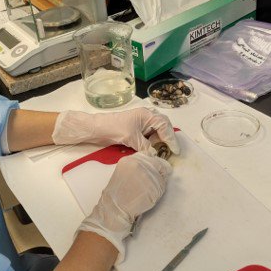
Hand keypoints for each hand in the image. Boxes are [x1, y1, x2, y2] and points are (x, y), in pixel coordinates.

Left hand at [53, 107, 179, 154]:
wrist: (96, 129)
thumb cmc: (113, 129)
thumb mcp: (131, 138)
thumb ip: (145, 147)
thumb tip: (155, 156)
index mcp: (147, 115)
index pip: (164, 125)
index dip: (171, 138)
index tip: (175, 150)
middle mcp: (146, 117)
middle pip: (162, 127)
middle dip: (166, 139)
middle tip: (169, 151)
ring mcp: (140, 123)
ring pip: (155, 132)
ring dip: (158, 142)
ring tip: (159, 152)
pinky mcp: (135, 130)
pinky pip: (147, 136)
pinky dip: (150, 144)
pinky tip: (150, 151)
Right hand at [77, 152, 172, 261]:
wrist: (114, 210)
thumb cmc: (118, 194)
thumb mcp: (124, 173)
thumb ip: (137, 166)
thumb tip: (153, 164)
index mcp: (130, 160)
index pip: (151, 156)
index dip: (153, 164)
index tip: (152, 171)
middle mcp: (140, 165)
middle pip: (159, 165)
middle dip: (157, 174)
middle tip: (147, 185)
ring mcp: (148, 175)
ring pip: (162, 177)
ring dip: (157, 184)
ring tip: (144, 192)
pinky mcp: (155, 186)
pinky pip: (162, 187)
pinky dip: (158, 193)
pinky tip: (146, 197)